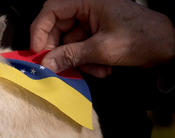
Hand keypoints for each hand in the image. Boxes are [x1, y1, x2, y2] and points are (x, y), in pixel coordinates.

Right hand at [30, 0, 174, 77]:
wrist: (168, 46)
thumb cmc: (141, 38)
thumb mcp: (103, 49)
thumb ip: (71, 56)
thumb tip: (46, 64)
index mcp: (87, 1)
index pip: (52, 11)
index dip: (40, 31)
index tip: (37, 52)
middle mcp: (86, 9)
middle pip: (57, 30)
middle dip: (61, 52)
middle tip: (60, 69)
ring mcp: (90, 23)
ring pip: (68, 43)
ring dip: (78, 61)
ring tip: (96, 70)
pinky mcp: (95, 35)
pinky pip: (80, 49)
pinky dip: (87, 62)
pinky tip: (102, 69)